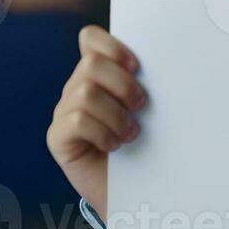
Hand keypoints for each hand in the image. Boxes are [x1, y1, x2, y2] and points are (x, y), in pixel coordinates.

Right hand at [45, 25, 145, 215]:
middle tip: (141, 106)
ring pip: (86, 92)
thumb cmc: (150, 145)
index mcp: (99, 75)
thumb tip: (170, 62)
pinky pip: (76, 121)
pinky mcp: (58, 138)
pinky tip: (114, 146)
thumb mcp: (152, 110)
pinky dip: (102, 132)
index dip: (113, 46)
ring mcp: (64, 112)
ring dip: (116, 114)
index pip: (90, 39)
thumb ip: (148, 84)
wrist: (140, 189)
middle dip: (123, 84)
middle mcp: (77, 88)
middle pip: (91, 63)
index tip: (137, 66)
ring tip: (131, 134)